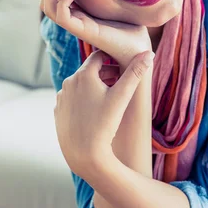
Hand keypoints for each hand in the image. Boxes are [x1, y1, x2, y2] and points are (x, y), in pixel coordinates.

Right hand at [41, 0, 150, 66]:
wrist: (140, 51)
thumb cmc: (133, 31)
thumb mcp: (121, 4)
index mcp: (82, 14)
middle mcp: (76, 20)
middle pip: (48, 3)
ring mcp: (78, 26)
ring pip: (50, 10)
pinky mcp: (83, 31)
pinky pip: (62, 18)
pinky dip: (62, 4)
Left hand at [53, 49, 154, 177]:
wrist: (84, 154)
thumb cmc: (105, 124)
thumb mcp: (122, 97)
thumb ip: (135, 73)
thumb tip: (149, 53)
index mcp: (83, 74)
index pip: (98, 56)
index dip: (112, 58)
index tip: (121, 64)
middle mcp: (68, 82)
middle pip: (88, 71)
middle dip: (104, 73)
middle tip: (119, 80)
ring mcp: (61, 97)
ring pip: (79, 85)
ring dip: (93, 86)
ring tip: (108, 97)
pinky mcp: (58, 111)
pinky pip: (72, 99)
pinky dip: (83, 100)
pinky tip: (94, 110)